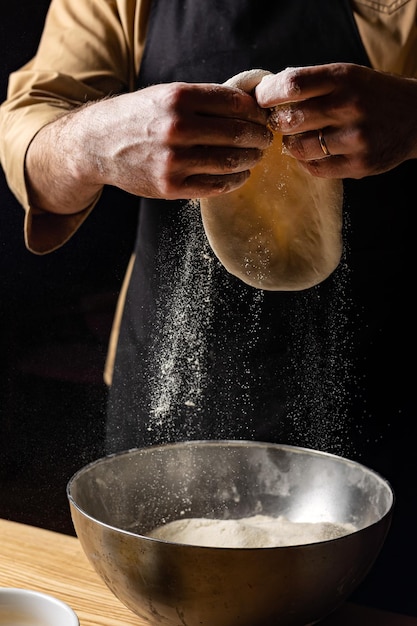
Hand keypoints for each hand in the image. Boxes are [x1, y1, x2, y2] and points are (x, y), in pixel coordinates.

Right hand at [26, 81, 271, 214]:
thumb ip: (203, 100)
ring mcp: (173, 161)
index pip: (235, 103)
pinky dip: (235, 181)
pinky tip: (240, 175)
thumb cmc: (138, 117)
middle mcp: (176, 128)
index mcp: (178, 98)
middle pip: (238, 133)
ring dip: (251, 160)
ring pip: (230, 162)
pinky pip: (215, 186)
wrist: (97, 144)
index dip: (256, 112)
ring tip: (255, 157)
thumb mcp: (166, 95)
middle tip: (265, 139)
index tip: (263, 117)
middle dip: (259, 137)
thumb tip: (249, 104)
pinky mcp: (170, 187)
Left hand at [255, 63, 416, 178]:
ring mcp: (356, 138)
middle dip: (277, 123)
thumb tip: (265, 92)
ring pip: (299, 148)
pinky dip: (307, 161)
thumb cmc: (371, 95)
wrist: (415, 117)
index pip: (293, 85)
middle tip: (280, 122)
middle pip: (290, 119)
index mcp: (343, 78)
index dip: (268, 95)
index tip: (260, 100)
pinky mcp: (359, 164)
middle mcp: (350, 106)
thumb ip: (311, 84)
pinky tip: (315, 152)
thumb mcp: (346, 76)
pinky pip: (315, 168)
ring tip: (299, 138)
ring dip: (291, 144)